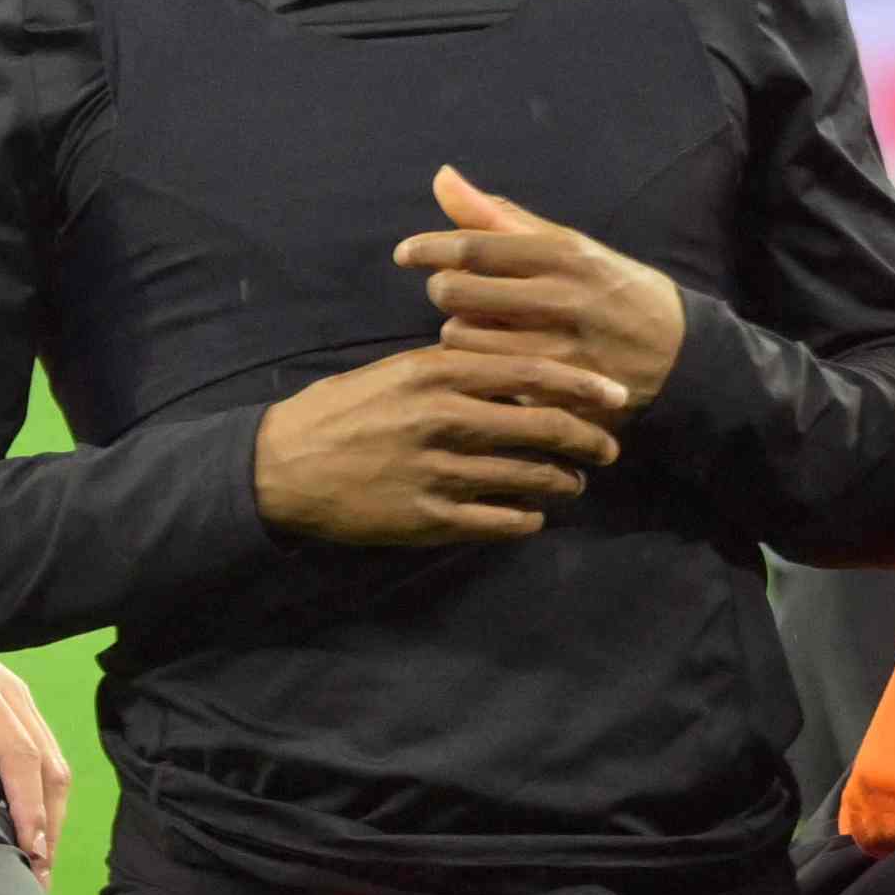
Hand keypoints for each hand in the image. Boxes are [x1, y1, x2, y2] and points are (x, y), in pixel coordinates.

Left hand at [0, 649, 69, 866]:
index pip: (18, 755)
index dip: (28, 805)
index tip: (29, 849)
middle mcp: (5, 692)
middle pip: (46, 764)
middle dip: (47, 822)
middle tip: (36, 877)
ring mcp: (9, 697)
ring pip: (47, 759)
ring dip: (48, 811)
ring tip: (37, 863)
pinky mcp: (2, 704)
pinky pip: (33, 750)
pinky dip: (38, 791)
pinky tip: (26, 824)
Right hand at [253, 339, 626, 549]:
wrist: (277, 469)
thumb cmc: (337, 413)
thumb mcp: (391, 374)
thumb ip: (452, 372)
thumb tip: (516, 374)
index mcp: (433, 374)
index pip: (532, 373)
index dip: (584, 385)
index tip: (618, 396)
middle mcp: (442, 420)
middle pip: (544, 428)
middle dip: (589, 440)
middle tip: (607, 448)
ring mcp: (437, 472)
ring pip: (532, 478)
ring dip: (563, 483)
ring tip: (571, 483)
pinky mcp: (427, 518)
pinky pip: (502, 522)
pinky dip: (527, 520)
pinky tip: (529, 516)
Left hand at [401, 167, 689, 408]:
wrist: (683, 355)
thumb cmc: (611, 289)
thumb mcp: (569, 247)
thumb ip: (499, 218)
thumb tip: (441, 177)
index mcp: (564, 256)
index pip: (473, 246)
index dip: (427, 248)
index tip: (406, 253)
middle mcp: (562, 299)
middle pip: (455, 293)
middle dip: (445, 290)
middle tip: (459, 293)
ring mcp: (561, 348)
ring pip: (462, 337)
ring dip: (461, 333)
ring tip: (488, 328)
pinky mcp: (557, 390)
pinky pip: (484, 377)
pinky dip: (480, 367)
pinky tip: (498, 359)